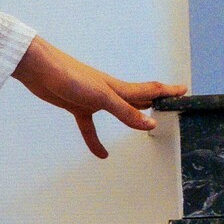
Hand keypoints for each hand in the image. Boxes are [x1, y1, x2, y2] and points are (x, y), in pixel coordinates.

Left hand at [11, 35, 187, 157]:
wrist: (39, 69)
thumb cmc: (69, 76)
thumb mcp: (101, 97)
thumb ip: (125, 111)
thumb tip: (149, 124)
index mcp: (118, 87)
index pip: (149, 89)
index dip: (167, 91)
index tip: (184, 90)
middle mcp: (108, 92)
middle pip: (137, 98)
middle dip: (155, 100)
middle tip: (171, 102)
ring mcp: (92, 99)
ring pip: (117, 111)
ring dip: (131, 118)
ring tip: (145, 125)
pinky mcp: (76, 106)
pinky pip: (89, 127)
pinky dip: (95, 140)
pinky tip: (101, 154)